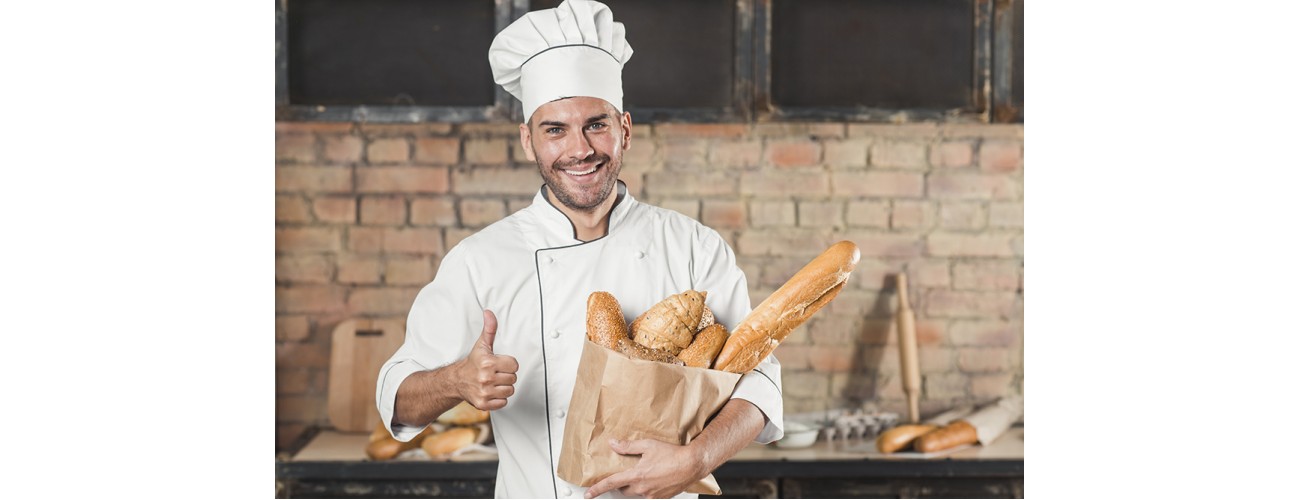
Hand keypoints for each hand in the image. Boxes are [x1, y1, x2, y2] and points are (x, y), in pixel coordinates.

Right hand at [457, 310, 517, 410]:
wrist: (456, 380)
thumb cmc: (473, 363)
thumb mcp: (482, 345)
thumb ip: (489, 329)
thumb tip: (489, 313)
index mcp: (488, 362)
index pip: (514, 365)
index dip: (508, 364)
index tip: (499, 364)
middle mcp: (486, 378)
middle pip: (513, 378)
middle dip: (506, 376)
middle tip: (495, 373)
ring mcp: (484, 392)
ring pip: (510, 391)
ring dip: (503, 387)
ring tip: (493, 382)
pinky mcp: (483, 404)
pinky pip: (503, 402)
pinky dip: (499, 399)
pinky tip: (491, 391)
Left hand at [584, 438, 703, 498]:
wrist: (692, 464)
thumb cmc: (673, 455)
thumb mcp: (648, 445)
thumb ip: (628, 446)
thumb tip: (614, 444)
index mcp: (637, 475)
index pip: (611, 483)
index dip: (598, 489)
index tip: (589, 494)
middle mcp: (642, 488)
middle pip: (623, 490)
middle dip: (621, 484)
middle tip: (626, 474)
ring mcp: (652, 495)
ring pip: (636, 493)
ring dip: (635, 486)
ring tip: (645, 473)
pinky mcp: (660, 498)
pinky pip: (648, 495)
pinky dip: (647, 488)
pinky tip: (655, 478)